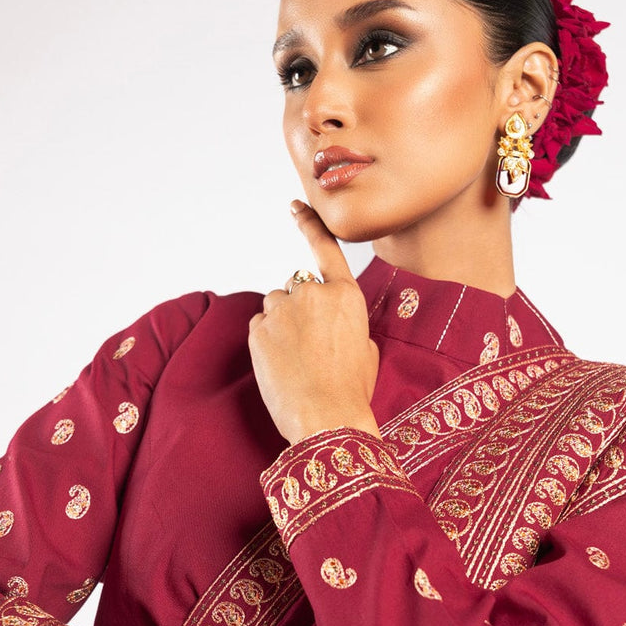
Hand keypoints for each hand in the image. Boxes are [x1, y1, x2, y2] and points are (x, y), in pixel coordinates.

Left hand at [248, 202, 379, 444]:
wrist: (327, 418)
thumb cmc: (352, 390)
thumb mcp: (367, 350)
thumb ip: (348, 323)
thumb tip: (333, 323)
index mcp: (345, 295)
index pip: (325, 249)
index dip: (309, 225)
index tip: (295, 206)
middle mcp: (312, 294)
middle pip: (296, 287)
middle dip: (299, 310)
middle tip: (310, 347)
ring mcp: (282, 311)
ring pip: (275, 306)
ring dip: (281, 323)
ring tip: (296, 359)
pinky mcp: (258, 331)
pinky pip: (259, 326)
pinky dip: (267, 341)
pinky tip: (281, 365)